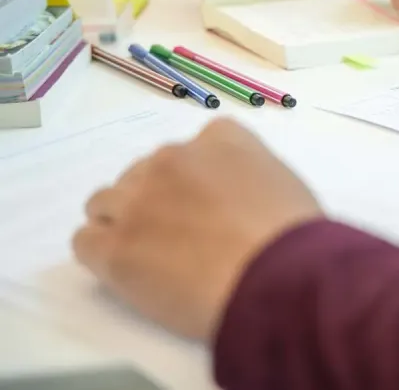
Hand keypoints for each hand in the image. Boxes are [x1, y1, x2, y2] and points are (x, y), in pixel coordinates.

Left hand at [72, 119, 322, 340]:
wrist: (277, 278)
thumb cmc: (294, 237)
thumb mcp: (284, 183)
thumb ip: (250, 175)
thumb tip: (235, 198)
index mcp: (220, 139)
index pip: (193, 148)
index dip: (197, 180)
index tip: (210, 206)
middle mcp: (173, 158)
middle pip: (144, 172)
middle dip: (157, 199)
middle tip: (183, 237)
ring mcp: (137, 200)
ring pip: (105, 202)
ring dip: (124, 223)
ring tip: (152, 257)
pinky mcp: (114, 246)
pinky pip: (85, 240)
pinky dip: (102, 254)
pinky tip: (129, 272)